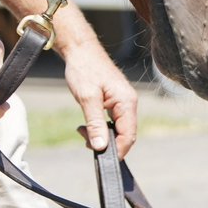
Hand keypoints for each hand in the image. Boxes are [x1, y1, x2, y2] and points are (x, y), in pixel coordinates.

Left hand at [62, 43, 138, 158]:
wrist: (79, 49)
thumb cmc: (84, 69)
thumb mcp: (87, 98)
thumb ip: (95, 123)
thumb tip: (101, 147)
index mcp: (127, 102)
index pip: (129, 135)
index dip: (117, 150)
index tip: (101, 158)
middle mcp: (128, 103)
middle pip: (125, 134)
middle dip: (107, 142)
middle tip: (85, 140)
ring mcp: (122, 101)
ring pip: (117, 128)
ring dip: (101, 134)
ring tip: (82, 131)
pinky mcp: (114, 100)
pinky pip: (112, 121)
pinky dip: (100, 126)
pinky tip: (86, 126)